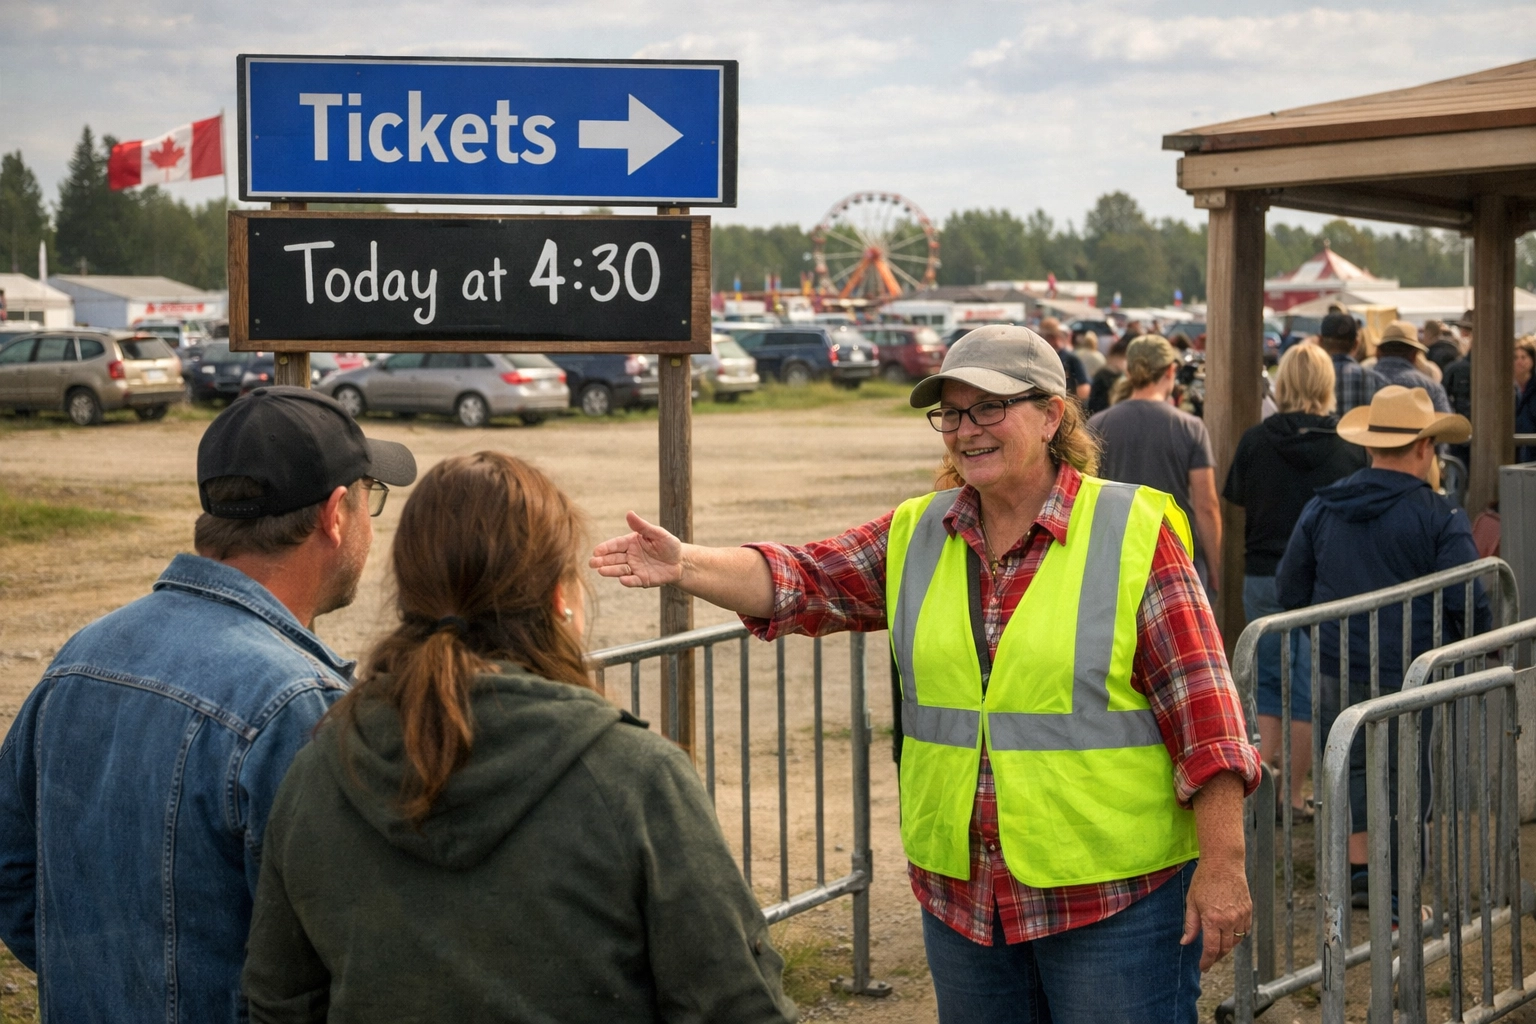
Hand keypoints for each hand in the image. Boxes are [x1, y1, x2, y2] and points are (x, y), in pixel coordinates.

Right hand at [590, 512, 682, 589]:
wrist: (681, 562)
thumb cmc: (669, 545)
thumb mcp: (658, 533)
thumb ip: (642, 526)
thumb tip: (629, 513)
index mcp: (632, 543)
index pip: (616, 545)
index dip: (606, 548)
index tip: (596, 550)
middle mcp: (630, 556)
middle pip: (614, 558)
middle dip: (602, 560)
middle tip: (592, 563)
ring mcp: (635, 568)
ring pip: (620, 570)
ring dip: (610, 570)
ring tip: (601, 571)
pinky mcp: (642, 580)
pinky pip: (633, 580)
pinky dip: (628, 581)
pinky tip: (622, 579)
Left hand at [1181, 856, 1251, 971]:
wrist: (1223, 862)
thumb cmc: (1204, 879)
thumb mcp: (1191, 901)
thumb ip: (1190, 925)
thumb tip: (1185, 942)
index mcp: (1212, 919)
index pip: (1211, 949)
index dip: (1207, 961)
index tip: (1203, 967)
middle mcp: (1229, 920)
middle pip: (1225, 948)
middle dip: (1216, 956)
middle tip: (1209, 959)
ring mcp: (1241, 915)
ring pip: (1236, 941)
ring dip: (1227, 946)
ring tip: (1217, 945)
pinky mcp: (1249, 910)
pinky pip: (1245, 930)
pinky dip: (1238, 936)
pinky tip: (1229, 934)